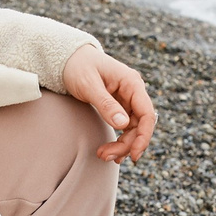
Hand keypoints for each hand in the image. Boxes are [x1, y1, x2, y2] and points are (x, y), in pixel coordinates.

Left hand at [60, 44, 158, 163]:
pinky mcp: (119, 105)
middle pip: (140, 125)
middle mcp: (133, 91)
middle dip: (126, 144)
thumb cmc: (78, 67)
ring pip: (132, 128)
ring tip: (103, 155)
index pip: (147, 114)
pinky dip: (119, 140)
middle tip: (106, 156)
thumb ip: (106, 104)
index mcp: (131, 83)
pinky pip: (125, 126)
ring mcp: (127, 99)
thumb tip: (123, 124)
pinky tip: (111, 151)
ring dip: (122, 145)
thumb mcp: (89, 85)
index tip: (133, 154)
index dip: (143, 136)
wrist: (68, 58)